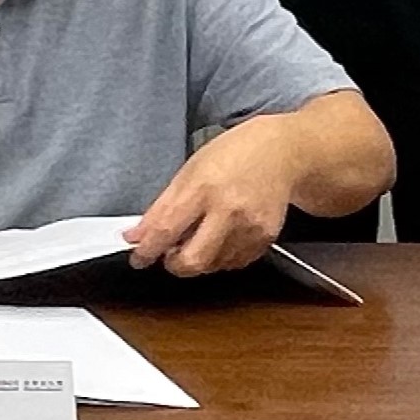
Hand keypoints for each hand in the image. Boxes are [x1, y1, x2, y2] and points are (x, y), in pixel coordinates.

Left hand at [126, 116, 297, 276]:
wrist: (281, 153)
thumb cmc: (232, 154)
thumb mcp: (189, 170)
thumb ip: (163, 206)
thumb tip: (138, 235)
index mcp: (203, 187)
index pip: (167, 229)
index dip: (147, 250)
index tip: (139, 257)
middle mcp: (229, 210)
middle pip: (193, 260)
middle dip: (174, 264)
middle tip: (168, 253)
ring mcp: (250, 228)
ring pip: (213, 265)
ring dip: (199, 259)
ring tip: (198, 236)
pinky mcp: (266, 239)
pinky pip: (234, 263)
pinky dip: (220, 257)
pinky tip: (219, 237)